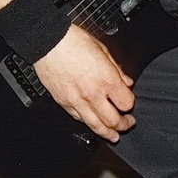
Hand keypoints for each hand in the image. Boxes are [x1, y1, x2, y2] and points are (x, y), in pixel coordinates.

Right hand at [32, 24, 135, 142]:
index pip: (126, 103)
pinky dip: (87, 122)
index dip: (130, 104)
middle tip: (127, 123)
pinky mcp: (63, 102)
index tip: (129, 101)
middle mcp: (93, 93)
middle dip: (123, 125)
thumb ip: (116, 68)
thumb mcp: (102, 49)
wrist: (48, 41)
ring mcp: (77, 100)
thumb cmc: (73, 40)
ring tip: (113, 136)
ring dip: (107, 133)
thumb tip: (126, 80)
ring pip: (95, 125)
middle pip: (113, 120)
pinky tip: (92, 123)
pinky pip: (78, 118)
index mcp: (107, 78)